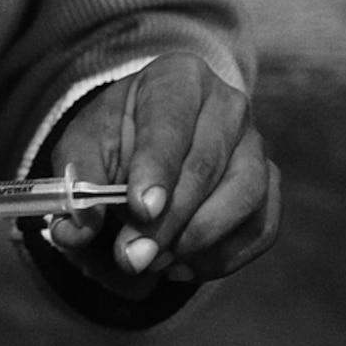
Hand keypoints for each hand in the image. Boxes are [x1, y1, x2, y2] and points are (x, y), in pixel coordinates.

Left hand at [39, 57, 278, 292]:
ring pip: (245, 196)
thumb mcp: (83, 145)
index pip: (170, 124)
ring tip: (156, 263)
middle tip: (134, 257)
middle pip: (207, 165)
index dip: (157, 169)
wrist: (147, 144)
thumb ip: (77, 179)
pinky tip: (182, 267)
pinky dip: (225, 256)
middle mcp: (227, 105)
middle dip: (169, 220)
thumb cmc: (116, 138)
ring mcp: (255, 144)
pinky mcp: (269, 183)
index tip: (142, 209)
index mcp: (177, 79)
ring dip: (200, 239)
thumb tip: (78, 228)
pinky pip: (262, 226)